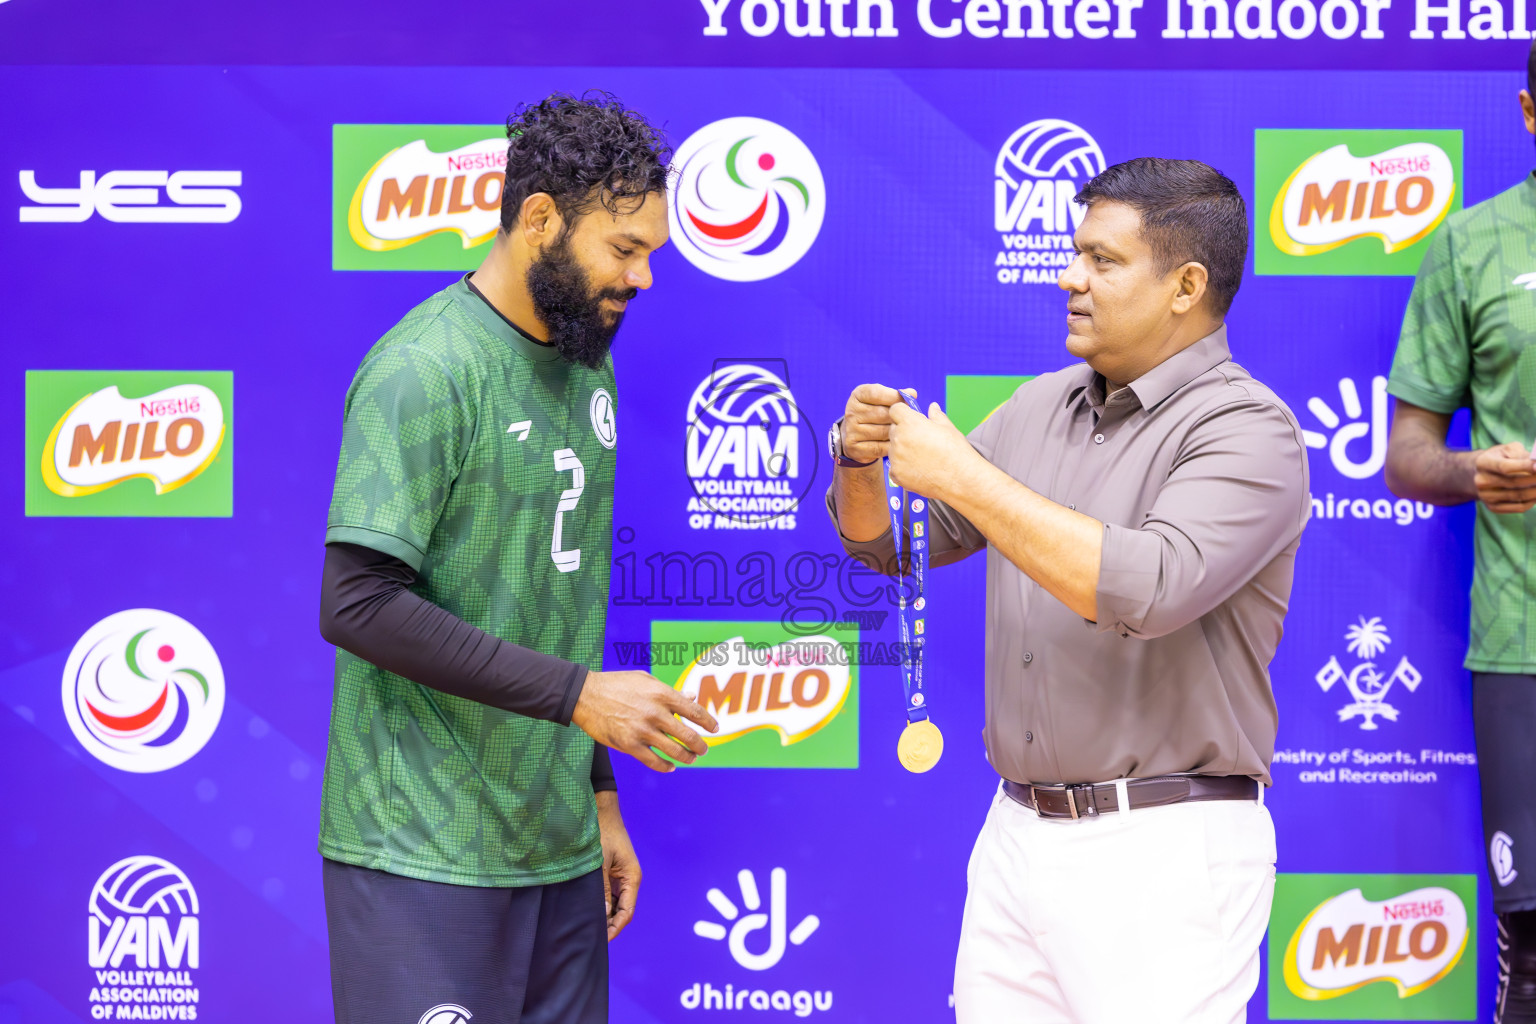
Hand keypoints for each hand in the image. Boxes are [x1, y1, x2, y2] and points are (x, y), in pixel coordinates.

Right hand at [572, 670, 717, 771]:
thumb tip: (691, 697)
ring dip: (686, 757)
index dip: (708, 722)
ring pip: (674, 751)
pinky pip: (654, 761)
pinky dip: (665, 766)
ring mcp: (643, 730)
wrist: (586, 695)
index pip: (694, 711)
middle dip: (700, 745)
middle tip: (703, 749)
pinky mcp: (629, 745)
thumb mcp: (645, 680)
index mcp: (662, 694)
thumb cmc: (617, 684)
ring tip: (690, 758)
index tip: (714, 728)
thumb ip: (670, 691)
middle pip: (688, 735)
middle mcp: (656, 713)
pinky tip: (670, 766)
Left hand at [596, 791, 639, 940]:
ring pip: (615, 903)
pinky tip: (588, 910)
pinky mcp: (612, 871)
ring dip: (604, 914)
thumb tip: (602, 915)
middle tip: (591, 937)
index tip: (601, 940)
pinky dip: (601, 903)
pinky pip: (609, 893)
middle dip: (609, 924)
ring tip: (587, 927)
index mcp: (632, 878)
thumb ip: (600, 890)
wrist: (600, 810)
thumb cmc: (601, 834)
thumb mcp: (599, 864)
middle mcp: (629, 879)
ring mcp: (620, 876)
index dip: (615, 928)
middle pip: (622, 910)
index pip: (626, 912)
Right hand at [841, 384, 912, 463]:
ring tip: (901, 431)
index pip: (876, 393)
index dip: (894, 397)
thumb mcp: (883, 400)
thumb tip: (912, 393)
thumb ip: (897, 396)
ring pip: (883, 431)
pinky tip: (894, 443)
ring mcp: (851, 430)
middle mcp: (851, 412)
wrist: (858, 436)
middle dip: (897, 417)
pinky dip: (891, 446)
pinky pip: (880, 447)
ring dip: (896, 432)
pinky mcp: (854, 447)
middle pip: (882, 413)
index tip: (907, 400)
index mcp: (858, 395)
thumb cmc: (877, 414)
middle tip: (907, 420)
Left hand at [887, 400, 976, 500]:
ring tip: (923, 457)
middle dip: (904, 432)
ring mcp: (896, 458)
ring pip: (893, 449)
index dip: (903, 413)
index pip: (895, 410)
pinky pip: (894, 466)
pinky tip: (919, 469)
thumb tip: (933, 407)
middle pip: (893, 429)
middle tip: (921, 441)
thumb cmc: (956, 452)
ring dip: (903, 450)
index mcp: (910, 423)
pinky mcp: (896, 474)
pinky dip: (903, 467)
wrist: (960, 479)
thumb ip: (936, 416)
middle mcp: (899, 439)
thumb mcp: (948, 428)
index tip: (910, 419)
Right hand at [1474, 443, 1535, 512]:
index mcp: (1483, 462)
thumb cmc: (1500, 458)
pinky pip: (1519, 507)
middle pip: (1513, 482)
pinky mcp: (1493, 507)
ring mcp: (1485, 496)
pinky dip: (1532, 501)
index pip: (1505, 467)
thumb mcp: (1508, 450)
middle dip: (1535, 479)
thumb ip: (1522, 455)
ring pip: (1519, 495)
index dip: (1525, 466)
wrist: (1479, 474)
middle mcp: (1481, 480)